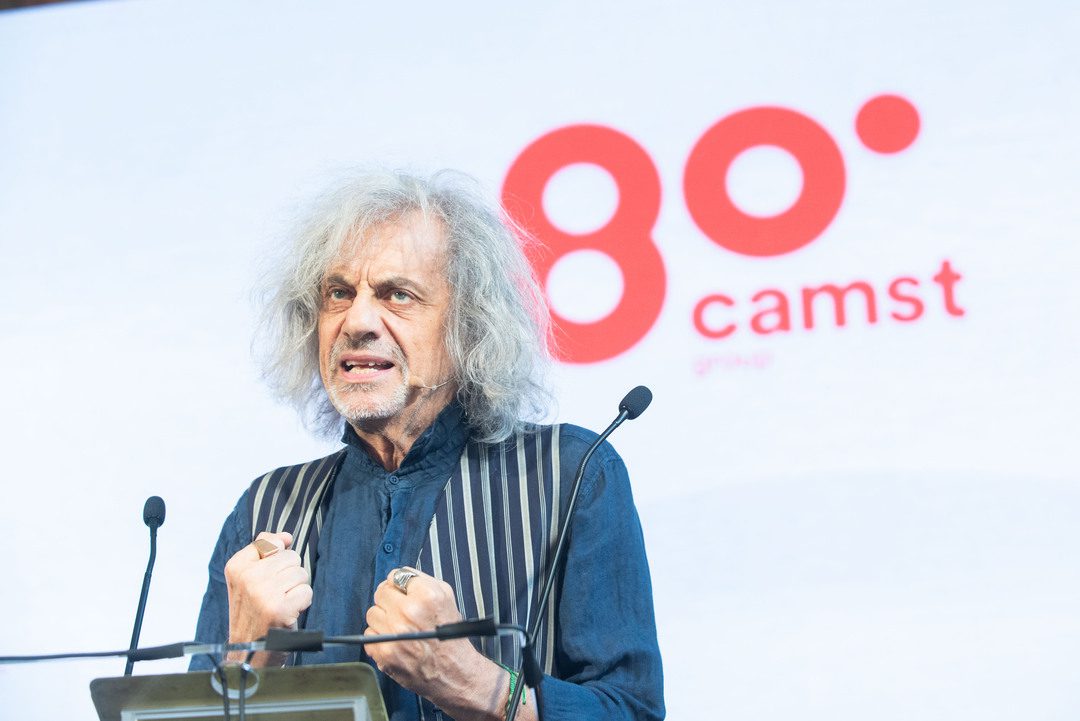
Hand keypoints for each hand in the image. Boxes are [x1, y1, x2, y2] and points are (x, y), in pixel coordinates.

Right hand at [223, 531, 311, 665]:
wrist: (247, 650)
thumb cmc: (252, 611)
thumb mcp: (246, 577)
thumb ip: (263, 550)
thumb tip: (285, 537)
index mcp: (236, 567)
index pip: (270, 542)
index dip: (276, 557)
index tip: (268, 575)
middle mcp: (248, 578)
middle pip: (290, 556)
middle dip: (288, 575)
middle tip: (274, 594)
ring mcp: (263, 593)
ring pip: (300, 573)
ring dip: (295, 589)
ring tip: (280, 603)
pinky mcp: (280, 609)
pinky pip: (306, 591)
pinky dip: (302, 603)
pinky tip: (287, 612)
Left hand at [365, 568, 514, 720]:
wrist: (453, 672)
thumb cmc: (450, 637)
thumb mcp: (447, 598)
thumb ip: (423, 581)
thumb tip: (399, 576)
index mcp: (426, 596)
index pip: (396, 575)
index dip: (400, 585)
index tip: (403, 592)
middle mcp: (409, 612)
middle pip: (381, 592)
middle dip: (390, 599)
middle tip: (400, 610)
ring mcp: (394, 633)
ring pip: (372, 613)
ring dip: (383, 619)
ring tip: (398, 627)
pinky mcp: (384, 653)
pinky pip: (368, 634)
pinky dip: (378, 637)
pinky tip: (394, 641)